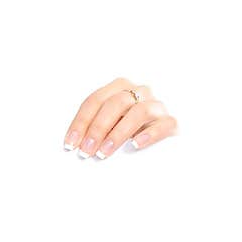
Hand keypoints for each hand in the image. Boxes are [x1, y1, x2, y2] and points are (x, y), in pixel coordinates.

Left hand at [62, 77, 178, 158]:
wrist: (159, 143)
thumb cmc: (125, 132)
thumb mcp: (107, 125)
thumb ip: (94, 126)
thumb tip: (73, 144)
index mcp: (119, 88)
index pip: (95, 100)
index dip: (81, 122)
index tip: (70, 144)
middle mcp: (139, 92)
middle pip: (116, 103)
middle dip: (97, 128)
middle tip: (86, 151)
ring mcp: (157, 106)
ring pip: (139, 112)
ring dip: (118, 133)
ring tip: (104, 153)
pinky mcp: (171, 122)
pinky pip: (164, 124)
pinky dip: (149, 134)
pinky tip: (135, 145)